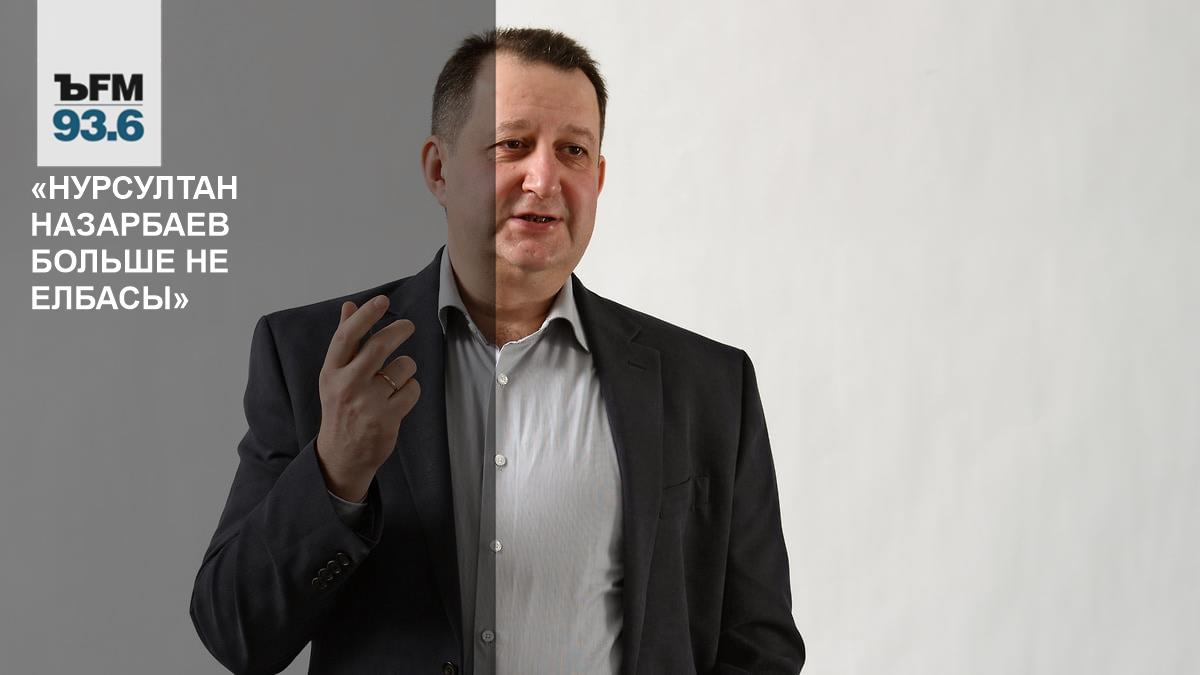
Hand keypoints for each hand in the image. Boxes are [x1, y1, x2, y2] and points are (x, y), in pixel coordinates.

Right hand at [315, 295, 419, 501]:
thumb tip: (349, 305)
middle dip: (399, 330)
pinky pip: (412, 389)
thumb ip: (344, 341)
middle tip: (408, 326)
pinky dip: (411, 389)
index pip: (347, 337)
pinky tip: (399, 398)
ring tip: (395, 380)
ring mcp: (367, 403)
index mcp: (331, 372)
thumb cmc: (341, 408)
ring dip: (406, 368)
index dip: (365, 315)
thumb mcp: (334, 375)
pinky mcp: (387, 418)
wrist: (342, 455)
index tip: (382, 300)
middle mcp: (347, 386)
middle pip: (379, 346)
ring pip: (403, 367)